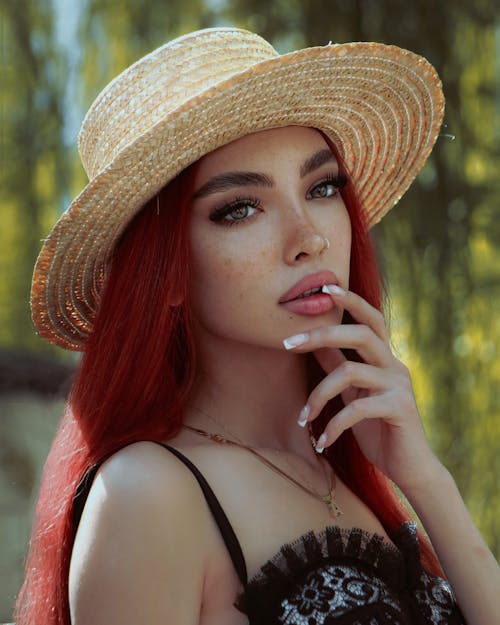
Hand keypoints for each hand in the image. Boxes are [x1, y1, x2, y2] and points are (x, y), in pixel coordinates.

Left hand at [283, 285, 439, 492]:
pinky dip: (333, 425)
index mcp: (384, 359)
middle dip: (322, 334)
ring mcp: (399, 385)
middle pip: (361, 333)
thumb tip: (314, 345)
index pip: (370, 319)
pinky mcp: (400, 408)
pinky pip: (357, 407)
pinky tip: (322, 442)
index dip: (350, 301)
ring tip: (303, 418)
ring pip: (350, 371)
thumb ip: (338, 368)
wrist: (409, 467)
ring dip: (318, 396)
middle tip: (288, 343)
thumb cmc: (377, 428)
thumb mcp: (353, 395)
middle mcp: (394, 365)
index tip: (324, 288)